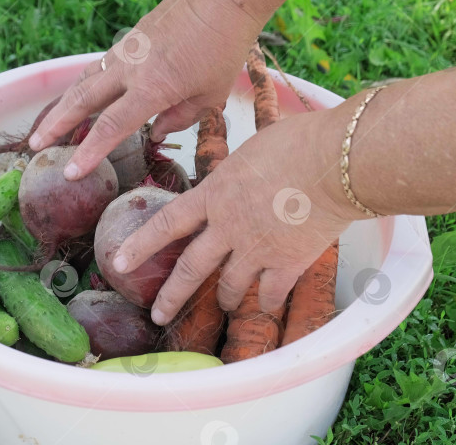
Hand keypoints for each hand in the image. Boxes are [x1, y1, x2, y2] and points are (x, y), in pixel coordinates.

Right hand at [29, 0, 287, 179]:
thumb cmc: (224, 47)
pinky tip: (80, 96)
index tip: (69, 172)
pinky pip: (100, 65)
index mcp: (153, 88)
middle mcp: (130, 69)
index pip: (111, 126)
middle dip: (56, 125)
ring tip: (48, 124)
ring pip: (85, 79)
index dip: (88, 153)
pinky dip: (85, 84)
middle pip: (82, 100)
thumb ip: (180, 118)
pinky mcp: (129, 38)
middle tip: (36, 144)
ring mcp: (127, 50)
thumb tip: (155, 133)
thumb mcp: (210, 95)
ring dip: (64, 104)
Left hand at [110, 111, 356, 324]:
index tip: (119, 262)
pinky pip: (271, 294)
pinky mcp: (287, 263)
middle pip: (191, 269)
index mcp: (214, 195)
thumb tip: (237, 176)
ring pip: (230, 287)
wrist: (337, 162)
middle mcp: (228, 227)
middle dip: (171, 296)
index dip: (141, 245)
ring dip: (225, 299)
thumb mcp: (251, 151)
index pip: (167, 223)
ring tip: (224, 305)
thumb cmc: (298, 142)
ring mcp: (256, 249)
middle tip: (157, 314)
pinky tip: (268, 303)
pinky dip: (268, 301)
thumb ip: (235, 174)